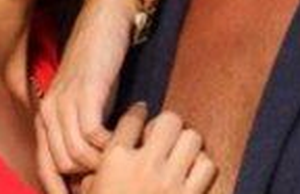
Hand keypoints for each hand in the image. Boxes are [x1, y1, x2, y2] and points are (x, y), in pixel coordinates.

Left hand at [38, 0, 136, 173]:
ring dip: (103, 161)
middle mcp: (49, 111)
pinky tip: (127, 136)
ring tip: (125, 154)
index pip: (45, 167)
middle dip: (88, 177)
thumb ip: (84, 130)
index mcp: (45, 116)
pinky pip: (94, 136)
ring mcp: (65, 101)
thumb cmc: (99, 63)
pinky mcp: (85, 92)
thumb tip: (95, 165)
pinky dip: (111, 144)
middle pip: (63, 165)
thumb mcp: (86, 101)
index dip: (59, 189)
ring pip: (77, 155)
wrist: (106, 20)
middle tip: (114, 172)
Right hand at [86, 103, 215, 193]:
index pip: (132, 118)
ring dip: (186, 143)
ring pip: (192, 138)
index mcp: (115, 161)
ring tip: (178, 153)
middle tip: (162, 138)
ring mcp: (170, 181)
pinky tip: (190, 173)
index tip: (141, 114)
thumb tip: (110, 157)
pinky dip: (202, 166)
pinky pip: (207, 165)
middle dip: (166, 125)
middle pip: (168, 120)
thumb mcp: (92, 193)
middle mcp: (144, 164)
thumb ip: (97, 175)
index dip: (138, 113)